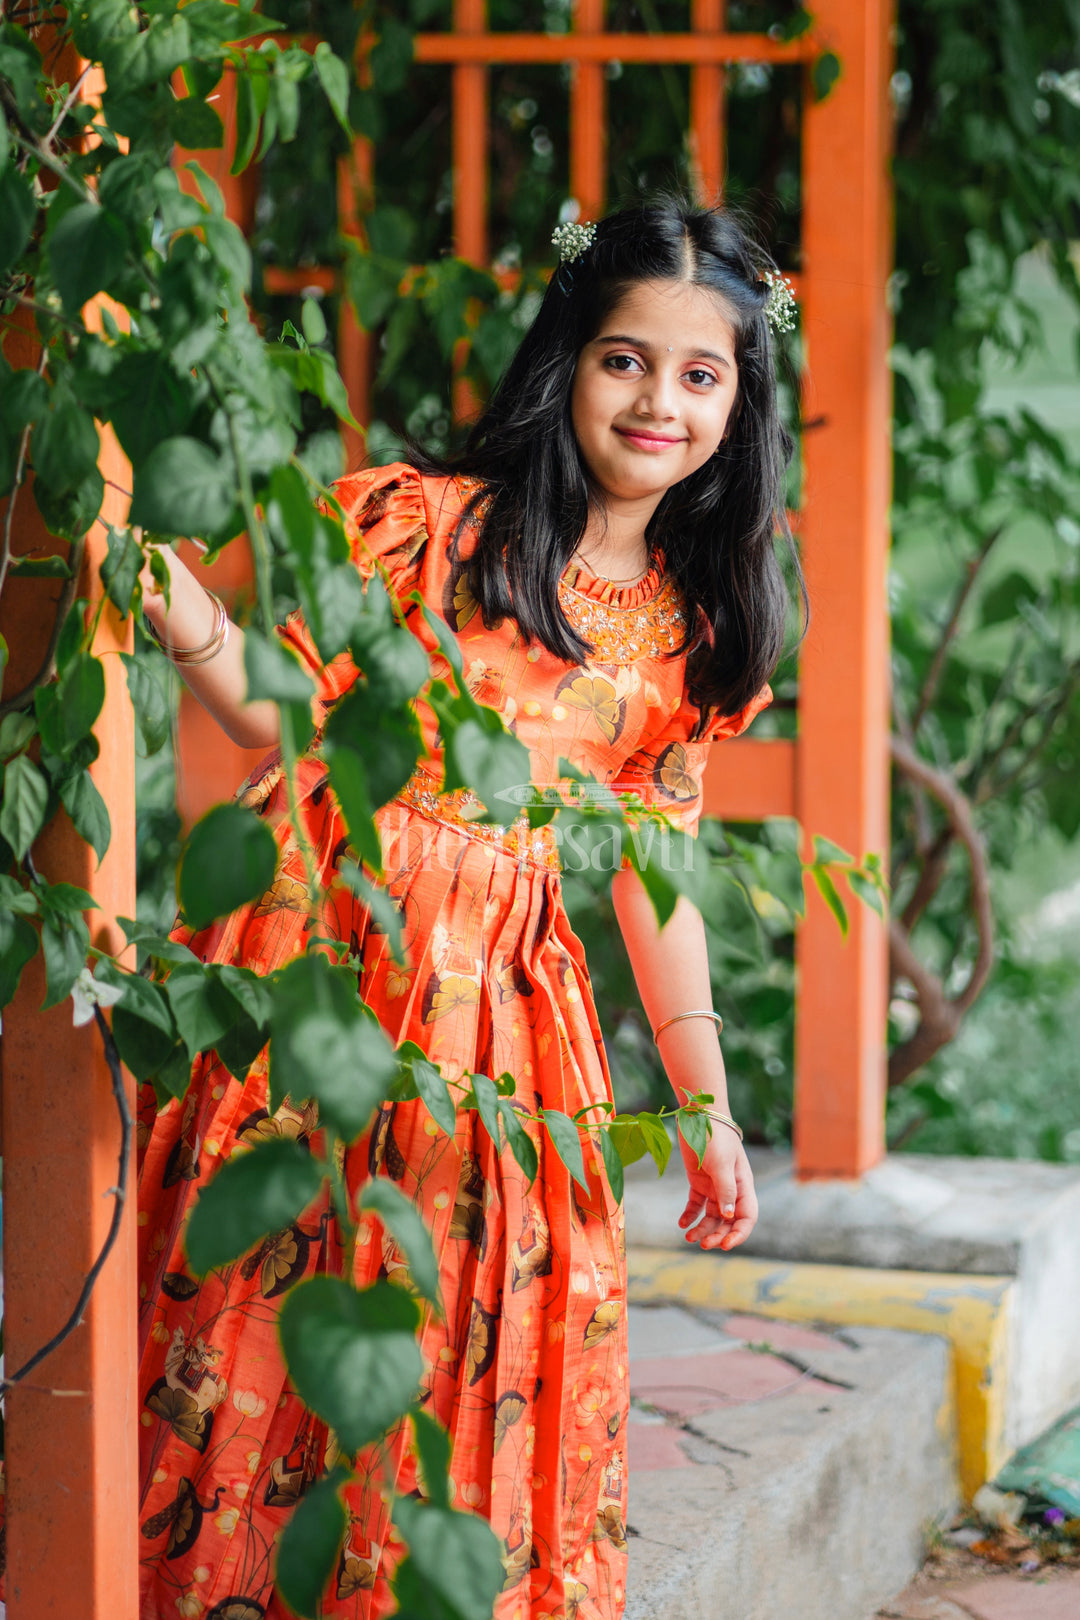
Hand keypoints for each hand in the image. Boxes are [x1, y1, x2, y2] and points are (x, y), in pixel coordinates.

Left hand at [677, 1124, 757, 1251]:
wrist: (698, 1114)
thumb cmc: (715, 1136)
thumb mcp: (721, 1163)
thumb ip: (726, 1190)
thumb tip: (729, 1216)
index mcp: (743, 1185)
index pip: (747, 1217)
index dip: (739, 1234)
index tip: (725, 1245)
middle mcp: (731, 1189)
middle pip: (728, 1221)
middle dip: (718, 1235)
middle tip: (703, 1244)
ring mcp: (714, 1186)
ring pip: (711, 1216)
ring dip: (703, 1229)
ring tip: (689, 1236)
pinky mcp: (699, 1182)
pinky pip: (696, 1205)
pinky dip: (690, 1215)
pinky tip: (682, 1223)